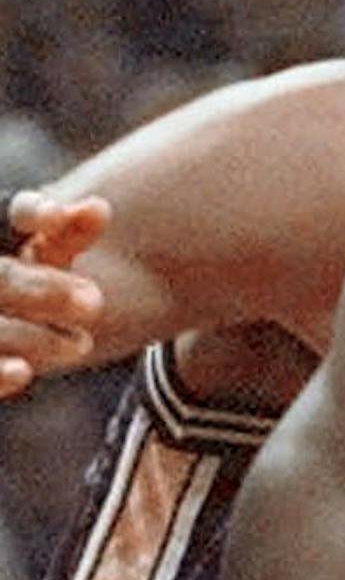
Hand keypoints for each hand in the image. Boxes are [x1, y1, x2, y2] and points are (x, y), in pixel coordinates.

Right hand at [0, 190, 112, 394]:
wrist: (5, 327)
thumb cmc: (28, 285)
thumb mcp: (49, 254)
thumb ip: (71, 233)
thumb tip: (99, 207)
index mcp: (0, 238)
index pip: (17, 214)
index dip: (35, 213)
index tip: (58, 216)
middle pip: (5, 279)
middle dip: (46, 290)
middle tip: (96, 302)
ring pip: (0, 327)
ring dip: (35, 337)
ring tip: (84, 344)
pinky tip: (24, 372)